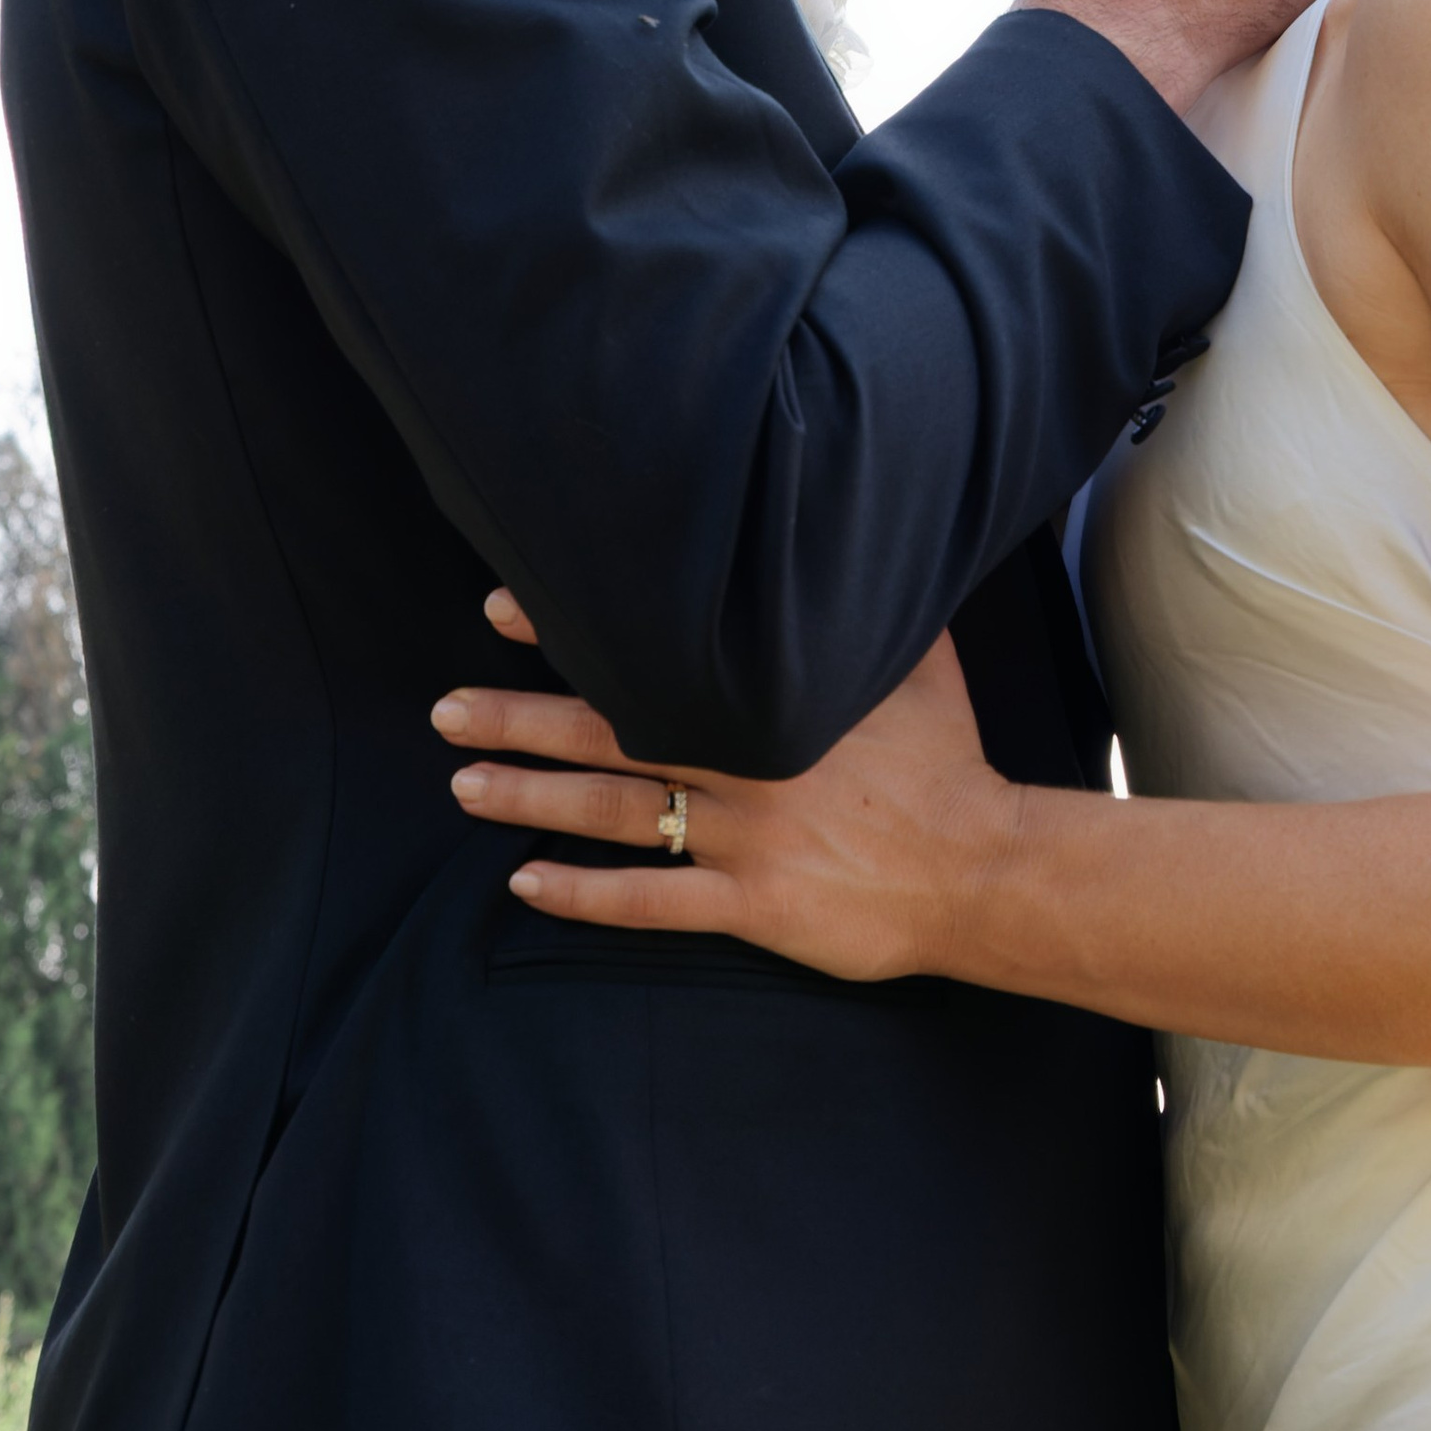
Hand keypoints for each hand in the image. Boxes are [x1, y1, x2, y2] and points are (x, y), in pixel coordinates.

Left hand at [433, 596, 1015, 982]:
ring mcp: (746, 840)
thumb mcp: (916, 661)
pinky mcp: (755, 906)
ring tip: (464, 785)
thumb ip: (864, 606)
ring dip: (532, 800)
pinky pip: (652, 901)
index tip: (503, 614)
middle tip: (445, 712)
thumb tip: (846, 524)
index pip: (647, 656)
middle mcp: (745, 763)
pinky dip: (584, 895)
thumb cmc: (949, 759)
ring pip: (616, 815)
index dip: (570, 635)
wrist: (984, 866)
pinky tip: (526, 886)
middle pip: (608, 736)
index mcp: (770, 698)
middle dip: (519, 721)